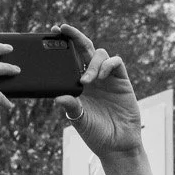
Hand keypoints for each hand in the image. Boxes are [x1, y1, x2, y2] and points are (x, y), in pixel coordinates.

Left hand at [51, 24, 143, 157]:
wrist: (118, 145)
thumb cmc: (96, 134)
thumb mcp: (79, 121)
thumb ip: (71, 107)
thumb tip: (57, 97)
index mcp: (77, 85)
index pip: (69, 60)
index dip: (63, 46)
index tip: (52, 32)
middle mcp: (91, 78)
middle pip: (84, 50)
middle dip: (75, 37)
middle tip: (63, 30)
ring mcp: (107, 78)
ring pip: (99, 54)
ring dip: (91, 63)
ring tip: (86, 80)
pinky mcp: (121, 81)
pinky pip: (115, 63)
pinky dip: (107, 65)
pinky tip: (101, 76)